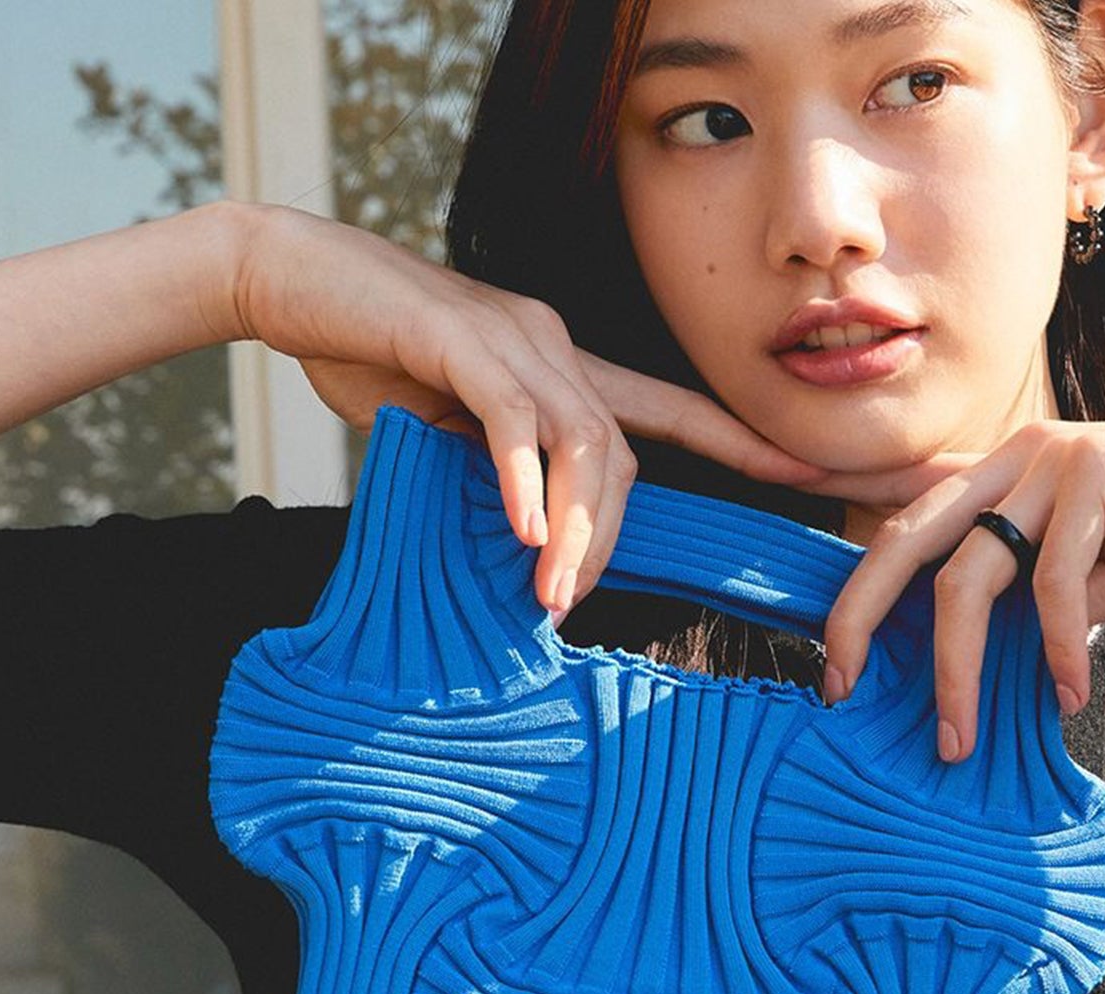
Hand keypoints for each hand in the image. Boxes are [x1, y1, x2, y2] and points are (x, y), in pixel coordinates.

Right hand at [231, 206, 825, 616]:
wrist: (291, 278)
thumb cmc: (374, 359)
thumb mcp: (450, 431)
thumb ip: (499, 474)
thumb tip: (530, 542)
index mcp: (565, 367)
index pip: (673, 411)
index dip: (747, 442)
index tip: (814, 472)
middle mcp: (554, 344)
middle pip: (622, 451)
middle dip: (612, 535)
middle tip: (570, 604)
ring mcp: (510, 336)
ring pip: (579, 440)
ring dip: (570, 526)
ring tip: (549, 590)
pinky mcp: (456, 336)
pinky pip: (508, 415)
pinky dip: (519, 477)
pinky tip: (521, 529)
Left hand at [804, 394, 1104, 760]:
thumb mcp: (1093, 577)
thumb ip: (1030, 603)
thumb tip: (980, 659)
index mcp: (995, 480)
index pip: (894, 506)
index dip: (819, 512)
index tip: (763, 537)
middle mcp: (1008, 459)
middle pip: (896, 541)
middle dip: (853, 621)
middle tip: (838, 692)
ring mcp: (1052, 459)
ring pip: (965, 575)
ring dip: (956, 672)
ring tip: (957, 743)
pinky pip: (1053, 578)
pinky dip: (1054, 647)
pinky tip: (1070, 694)